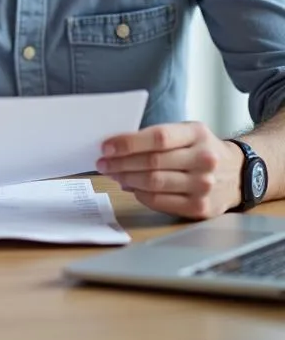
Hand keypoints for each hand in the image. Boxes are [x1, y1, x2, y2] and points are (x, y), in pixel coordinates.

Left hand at [97, 121, 242, 218]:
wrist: (238, 173)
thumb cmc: (201, 149)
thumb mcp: (186, 132)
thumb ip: (157, 135)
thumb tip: (117, 146)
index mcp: (197, 134)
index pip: (158, 137)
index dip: (128, 143)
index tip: (105, 147)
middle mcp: (204, 159)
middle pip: (152, 162)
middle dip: (120, 163)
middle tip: (102, 163)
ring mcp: (205, 186)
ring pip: (154, 183)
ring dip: (127, 179)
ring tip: (113, 174)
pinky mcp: (202, 207)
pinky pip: (162, 202)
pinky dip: (141, 195)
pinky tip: (131, 188)